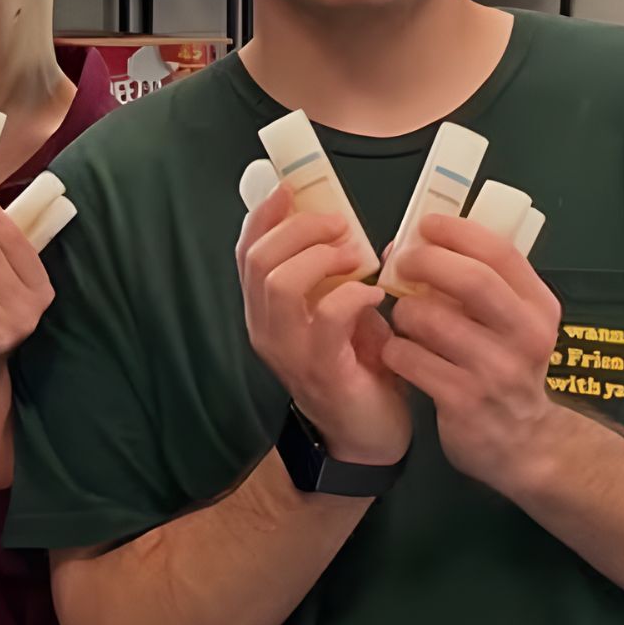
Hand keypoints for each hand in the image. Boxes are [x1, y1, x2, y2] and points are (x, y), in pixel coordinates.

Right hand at [238, 185, 408, 467]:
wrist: (368, 436)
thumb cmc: (357, 367)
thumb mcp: (341, 311)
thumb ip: (341, 276)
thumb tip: (370, 235)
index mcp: (266, 310)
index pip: (247, 251)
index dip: (265, 215)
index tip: (292, 188)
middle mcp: (266, 328)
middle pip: (259, 259)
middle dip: (301, 228)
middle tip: (341, 224)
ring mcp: (288, 352)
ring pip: (280, 284)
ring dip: (322, 257)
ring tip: (356, 257)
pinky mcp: (321, 369)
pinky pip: (327, 316)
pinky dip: (354, 293)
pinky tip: (376, 296)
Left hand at [381, 211, 564, 493]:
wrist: (524, 444)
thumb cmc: (507, 369)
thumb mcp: (516, 323)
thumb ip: (485, 283)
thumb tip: (424, 238)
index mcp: (539, 307)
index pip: (500, 252)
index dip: (457, 231)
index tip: (426, 224)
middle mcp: (525, 337)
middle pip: (471, 279)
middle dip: (425, 261)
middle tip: (402, 262)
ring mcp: (495, 371)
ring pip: (430, 318)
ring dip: (403, 311)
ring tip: (403, 318)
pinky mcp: (463, 401)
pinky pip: (410, 358)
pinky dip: (395, 348)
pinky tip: (400, 353)